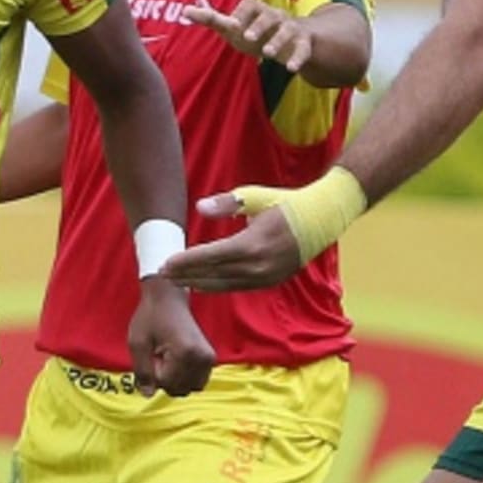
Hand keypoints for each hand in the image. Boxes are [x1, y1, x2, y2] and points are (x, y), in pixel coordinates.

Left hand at [126, 284, 215, 396]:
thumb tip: (147, 395)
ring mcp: (209, 359)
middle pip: (180, 389)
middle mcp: (202, 358)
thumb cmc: (150, 317)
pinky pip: (198, 382)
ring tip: (167, 359)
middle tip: (159, 355)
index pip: (166, 383)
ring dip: (175, 380)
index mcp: (185, 353)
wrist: (169, 298)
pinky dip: (185, 378)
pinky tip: (176, 362)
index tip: (152, 354)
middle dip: (165, 379)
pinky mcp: (211, 359)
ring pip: (190, 388)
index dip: (153, 374)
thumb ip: (142, 371)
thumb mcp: (138, 343)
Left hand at [157, 191, 305, 292]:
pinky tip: (200, 285)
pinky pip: (237, 286)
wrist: (320, 220)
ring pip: (224, 284)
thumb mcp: (254, 196)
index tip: (165, 263)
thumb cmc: (284, 204)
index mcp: (253, 244)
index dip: (187, 261)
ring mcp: (265, 277)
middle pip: (214, 274)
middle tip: (161, 275)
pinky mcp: (269, 282)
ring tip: (176, 281)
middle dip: (186, 275)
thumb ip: (225, 203)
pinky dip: (216, 286)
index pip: (211, 256)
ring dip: (198, 283)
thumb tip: (200, 207)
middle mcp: (258, 265)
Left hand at [187, 0, 314, 70]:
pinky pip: (303, 48)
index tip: (232, 24)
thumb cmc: (255, 31)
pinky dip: (298, 58)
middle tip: (247, 37)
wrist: (290, 40)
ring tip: (267, 53)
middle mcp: (275, 15)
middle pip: (269, 15)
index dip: (241, 14)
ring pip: (287, 30)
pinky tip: (291, 69)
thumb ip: (211, 19)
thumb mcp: (233, 27)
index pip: (250, 5)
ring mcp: (291, 28)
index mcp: (257, 9)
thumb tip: (185, 11)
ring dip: (277, 41)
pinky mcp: (304, 43)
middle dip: (259, 25)